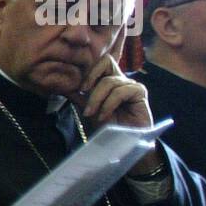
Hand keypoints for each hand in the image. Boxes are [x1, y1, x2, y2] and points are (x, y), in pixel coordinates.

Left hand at [71, 53, 160, 173]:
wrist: (122, 144)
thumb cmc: (107, 128)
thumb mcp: (88, 110)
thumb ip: (80, 97)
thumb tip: (65, 86)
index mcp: (109, 81)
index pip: (101, 63)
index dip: (89, 71)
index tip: (79, 89)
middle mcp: (121, 80)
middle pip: (106, 62)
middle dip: (91, 78)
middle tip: (83, 93)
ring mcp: (131, 85)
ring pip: (109, 81)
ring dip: (96, 99)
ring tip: (92, 114)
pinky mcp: (140, 93)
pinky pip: (120, 91)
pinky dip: (108, 104)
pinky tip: (104, 116)